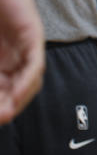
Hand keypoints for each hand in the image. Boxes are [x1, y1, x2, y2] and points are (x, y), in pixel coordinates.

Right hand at [0, 0, 44, 123]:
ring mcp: (26, 46)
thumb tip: (0, 101)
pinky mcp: (33, 35)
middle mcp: (17, 56)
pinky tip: (18, 94)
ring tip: (5, 112)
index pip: (6, 91)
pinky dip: (27, 81)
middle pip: (19, 90)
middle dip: (8, 107)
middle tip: (0, 119)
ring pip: (30, 81)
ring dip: (19, 99)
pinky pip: (35, 64)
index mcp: (2, 60)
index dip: (1, 106)